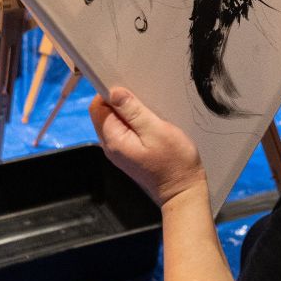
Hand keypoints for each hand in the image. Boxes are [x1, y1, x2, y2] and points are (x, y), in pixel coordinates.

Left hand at [90, 87, 205, 206]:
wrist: (183, 191)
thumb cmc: (174, 163)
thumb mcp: (156, 131)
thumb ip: (134, 111)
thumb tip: (114, 92)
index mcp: (113, 139)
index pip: (98, 107)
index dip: (109, 93)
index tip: (129, 88)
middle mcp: (111, 146)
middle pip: (104, 113)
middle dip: (120, 102)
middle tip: (143, 100)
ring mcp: (119, 150)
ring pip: (114, 120)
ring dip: (129, 111)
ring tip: (149, 112)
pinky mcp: (129, 152)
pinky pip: (124, 130)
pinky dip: (134, 122)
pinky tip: (150, 123)